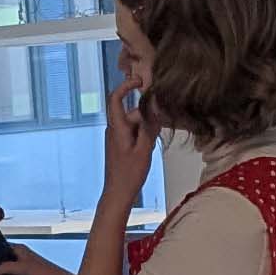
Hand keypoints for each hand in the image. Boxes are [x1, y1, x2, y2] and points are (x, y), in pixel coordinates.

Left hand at [99, 78, 155, 210]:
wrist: (118, 193)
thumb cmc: (129, 175)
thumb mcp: (144, 149)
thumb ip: (149, 126)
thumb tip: (153, 106)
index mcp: (117, 128)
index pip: (116, 98)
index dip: (126, 86)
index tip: (140, 81)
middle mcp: (114, 129)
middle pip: (131, 112)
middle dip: (146, 114)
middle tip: (161, 122)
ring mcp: (116, 137)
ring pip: (134, 123)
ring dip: (146, 126)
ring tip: (155, 139)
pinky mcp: (120, 144)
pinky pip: (133, 132)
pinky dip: (143, 133)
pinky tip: (151, 145)